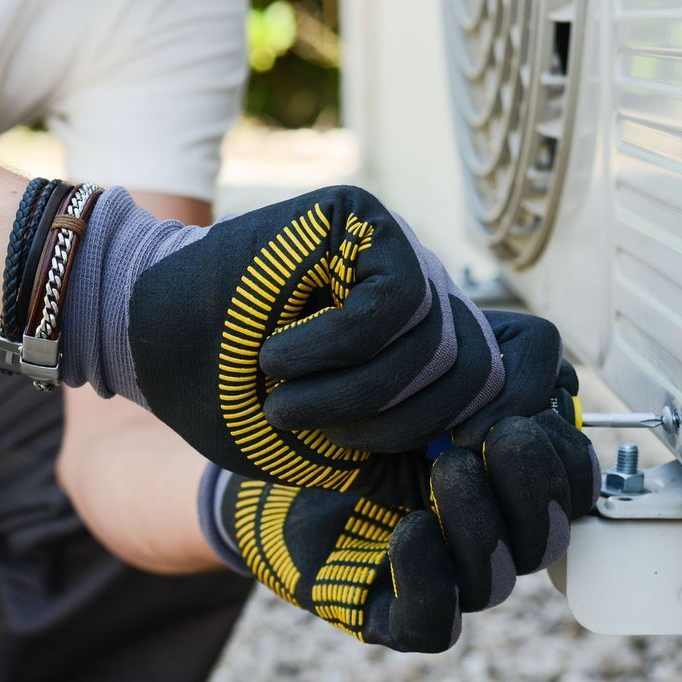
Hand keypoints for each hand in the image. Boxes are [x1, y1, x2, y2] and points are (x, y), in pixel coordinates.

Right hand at [62, 185, 552, 489]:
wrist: (151, 342)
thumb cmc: (239, 402)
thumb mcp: (342, 448)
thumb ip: (419, 447)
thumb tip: (503, 453)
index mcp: (436, 348)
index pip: (530, 371)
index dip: (511, 421)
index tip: (451, 464)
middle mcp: (431, 293)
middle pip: (483, 373)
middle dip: (404, 428)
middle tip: (320, 433)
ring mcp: (400, 249)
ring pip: (439, 343)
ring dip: (355, 397)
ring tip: (286, 401)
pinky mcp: (363, 217)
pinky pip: (396, 303)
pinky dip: (333, 350)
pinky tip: (279, 357)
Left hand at [208, 398, 598, 651]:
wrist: (267, 445)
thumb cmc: (355, 403)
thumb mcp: (431, 368)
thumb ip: (497, 367)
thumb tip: (555, 391)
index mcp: (507, 481)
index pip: (574, 490)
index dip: (568, 457)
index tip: (534, 410)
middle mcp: (484, 538)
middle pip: (546, 540)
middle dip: (535, 487)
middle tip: (504, 434)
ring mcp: (439, 579)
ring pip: (495, 581)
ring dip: (481, 522)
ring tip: (447, 465)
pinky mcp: (389, 614)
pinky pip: (434, 624)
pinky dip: (431, 578)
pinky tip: (411, 529)